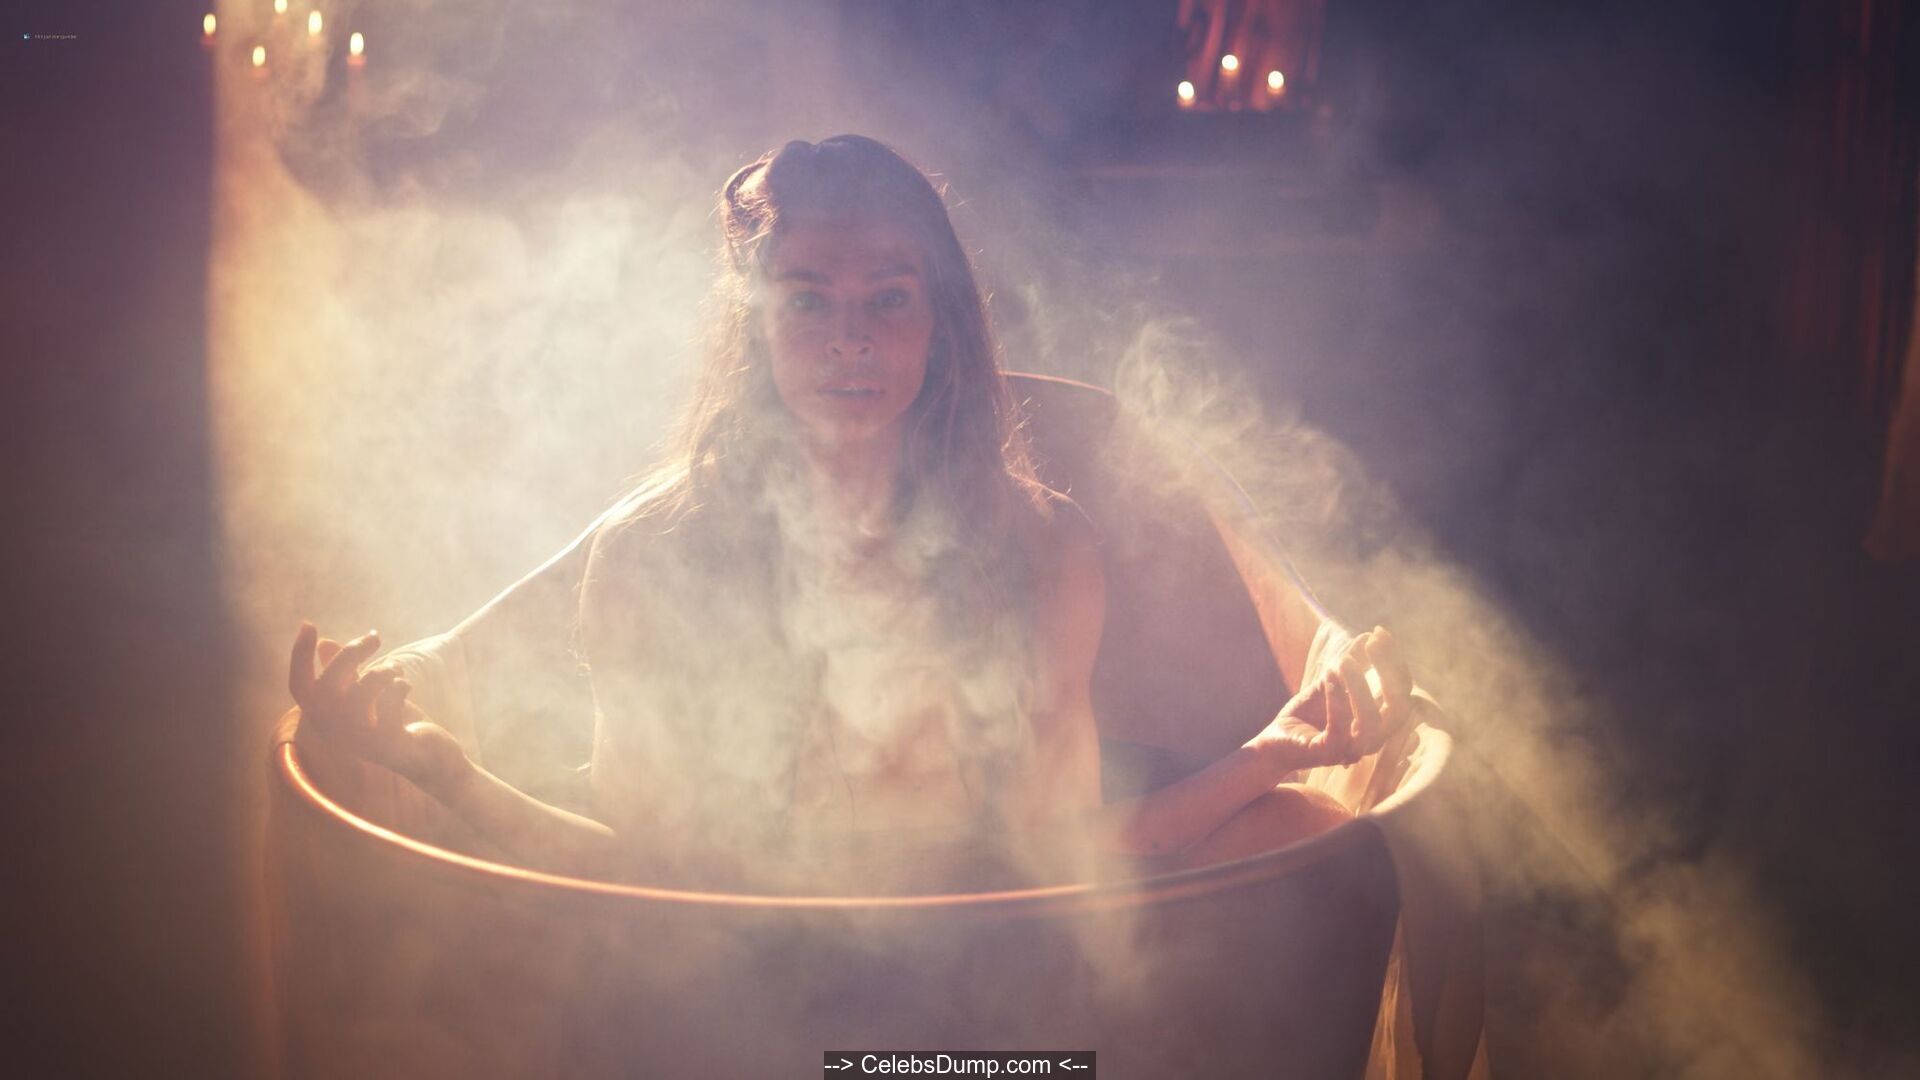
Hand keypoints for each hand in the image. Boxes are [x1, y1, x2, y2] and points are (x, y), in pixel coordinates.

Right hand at [287, 622, 468, 795]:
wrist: (430, 760)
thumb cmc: (394, 723)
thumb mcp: (366, 695)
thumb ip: (345, 672)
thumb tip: (325, 642)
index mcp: (325, 720)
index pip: (299, 687)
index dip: (299, 656)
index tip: (308, 625)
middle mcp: (336, 733)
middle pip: (328, 685)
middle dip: (351, 653)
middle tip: (375, 638)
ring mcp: (361, 741)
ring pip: (362, 693)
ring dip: (383, 670)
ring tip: (395, 670)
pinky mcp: (388, 744)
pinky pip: (390, 704)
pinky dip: (399, 686)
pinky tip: (406, 685)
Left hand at [1251, 625, 1418, 771]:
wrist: (1273, 742)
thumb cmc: (1304, 716)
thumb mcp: (1329, 682)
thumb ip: (1349, 664)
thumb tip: (1368, 635)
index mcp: (1378, 722)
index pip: (1401, 692)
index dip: (1395, 661)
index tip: (1379, 632)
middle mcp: (1371, 738)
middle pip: (1399, 708)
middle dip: (1389, 672)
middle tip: (1371, 643)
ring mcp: (1350, 749)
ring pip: (1371, 722)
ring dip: (1359, 687)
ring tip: (1343, 661)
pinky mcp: (1327, 754)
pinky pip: (1339, 731)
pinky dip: (1336, 701)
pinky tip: (1328, 677)